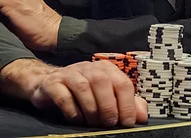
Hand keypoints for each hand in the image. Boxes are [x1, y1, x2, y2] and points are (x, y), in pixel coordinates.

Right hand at [0, 59, 147, 127]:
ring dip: (91, 108)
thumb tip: (142, 115)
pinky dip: (72, 110)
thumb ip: (125, 104)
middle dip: (108, 106)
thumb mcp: (106, 97)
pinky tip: (76, 119)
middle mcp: (88, 68)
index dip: (127, 104)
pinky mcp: (52, 84)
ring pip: (83, 87)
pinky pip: (63, 96)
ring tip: (93, 122)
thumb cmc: (82, 93)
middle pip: (102, 81)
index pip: (122, 83)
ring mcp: (69, 74)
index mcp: (105, 69)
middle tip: (109, 123)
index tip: (126, 122)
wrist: (48, 85)